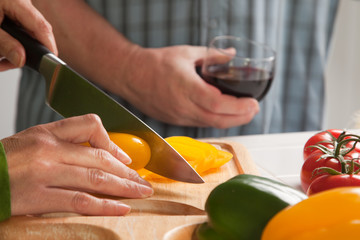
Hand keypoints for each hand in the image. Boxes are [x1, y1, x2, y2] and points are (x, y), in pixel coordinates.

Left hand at [0, 0, 56, 70]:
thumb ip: (4, 44)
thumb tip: (21, 60)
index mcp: (17, 2)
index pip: (41, 27)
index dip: (48, 46)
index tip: (51, 63)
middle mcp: (20, 3)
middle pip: (33, 33)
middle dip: (22, 52)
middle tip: (7, 65)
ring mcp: (15, 7)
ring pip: (23, 34)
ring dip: (11, 49)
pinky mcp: (8, 12)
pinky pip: (14, 30)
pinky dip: (6, 42)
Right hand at [1, 114, 152, 215]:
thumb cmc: (4, 162)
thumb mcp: (32, 140)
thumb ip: (63, 142)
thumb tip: (98, 152)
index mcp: (47, 133)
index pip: (90, 125)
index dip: (113, 142)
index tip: (124, 158)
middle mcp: (49, 150)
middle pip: (100, 158)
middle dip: (127, 172)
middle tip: (142, 181)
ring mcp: (45, 173)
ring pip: (96, 178)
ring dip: (124, 188)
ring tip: (141, 193)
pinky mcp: (39, 198)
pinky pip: (80, 201)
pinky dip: (105, 206)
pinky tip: (121, 209)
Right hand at [117, 45, 258, 127]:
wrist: (131, 75)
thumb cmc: (155, 63)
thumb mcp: (187, 54)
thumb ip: (212, 56)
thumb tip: (231, 55)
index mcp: (186, 88)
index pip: (218, 104)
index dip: (239, 107)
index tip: (253, 103)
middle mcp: (182, 106)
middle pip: (218, 120)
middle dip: (241, 118)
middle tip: (254, 109)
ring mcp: (178, 116)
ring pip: (210, 125)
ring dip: (230, 121)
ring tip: (244, 113)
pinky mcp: (175, 120)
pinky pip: (200, 124)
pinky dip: (215, 121)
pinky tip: (223, 114)